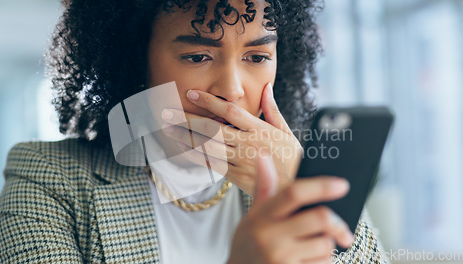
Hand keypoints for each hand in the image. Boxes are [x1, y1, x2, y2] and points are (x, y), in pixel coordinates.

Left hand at [161, 82, 301, 195]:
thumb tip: (266, 87)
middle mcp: (249, 144)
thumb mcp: (287, 131)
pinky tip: (181, 147)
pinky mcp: (236, 177)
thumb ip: (273, 110)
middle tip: (167, 112)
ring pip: (207, 147)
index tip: (191, 93)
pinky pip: (210, 164)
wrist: (296, 190)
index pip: (230, 111)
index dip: (208, 101)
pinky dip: (194, 155)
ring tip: (168, 128)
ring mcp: (241, 161)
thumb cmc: (293, 159)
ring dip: (185, 137)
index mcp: (260, 129)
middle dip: (187, 120)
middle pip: (212, 128)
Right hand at [226, 153, 353, 263]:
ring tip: (311, 248)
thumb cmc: (248, 243)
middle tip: (342, 229)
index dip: (321, 186)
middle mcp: (270, 236)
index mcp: (262, 215)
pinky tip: (307, 261)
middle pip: (320, 218)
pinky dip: (322, 262)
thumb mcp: (252, 215)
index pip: (294, 193)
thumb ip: (264, 186)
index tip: (342, 185)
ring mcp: (280, 258)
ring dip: (326, 245)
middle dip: (337, 223)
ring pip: (325, 244)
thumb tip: (263, 155)